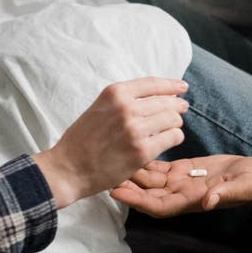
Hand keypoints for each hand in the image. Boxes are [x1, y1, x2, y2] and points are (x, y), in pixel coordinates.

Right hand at [34, 77, 188, 207]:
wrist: (69, 168)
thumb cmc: (82, 141)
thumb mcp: (99, 108)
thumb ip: (123, 101)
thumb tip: (155, 96)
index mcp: (115, 93)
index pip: (152, 84)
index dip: (171, 85)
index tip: (182, 87)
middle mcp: (126, 108)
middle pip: (166, 102)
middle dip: (177, 107)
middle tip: (182, 110)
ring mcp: (135, 129)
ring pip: (172, 119)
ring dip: (175, 124)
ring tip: (171, 128)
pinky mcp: (142, 151)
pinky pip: (172, 138)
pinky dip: (173, 138)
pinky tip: (168, 140)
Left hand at [110, 155, 251, 217]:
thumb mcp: (241, 187)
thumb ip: (224, 194)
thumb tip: (208, 202)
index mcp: (192, 201)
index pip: (158, 206)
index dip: (137, 201)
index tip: (117, 192)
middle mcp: (180, 194)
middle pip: (147, 194)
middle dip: (126, 186)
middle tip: (104, 173)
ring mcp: (179, 183)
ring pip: (149, 180)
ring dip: (131, 172)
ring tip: (111, 159)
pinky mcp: (182, 170)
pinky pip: (158, 167)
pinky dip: (144, 160)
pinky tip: (130, 149)